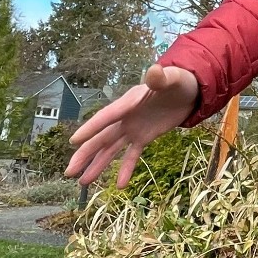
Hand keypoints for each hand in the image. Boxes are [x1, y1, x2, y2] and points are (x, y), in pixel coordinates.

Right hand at [65, 63, 200, 187]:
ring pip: (110, 149)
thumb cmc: (178, 81)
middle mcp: (125, 117)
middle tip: (69, 171)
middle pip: (101, 138)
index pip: (106, 117)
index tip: (74, 141)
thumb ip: (161, 78)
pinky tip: (120, 186)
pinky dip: (126, 169)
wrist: (188, 91)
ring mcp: (132, 129)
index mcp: (128, 103)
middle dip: (85, 154)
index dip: (90, 129)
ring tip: (83, 182)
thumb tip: (153, 71)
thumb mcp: (172, 78)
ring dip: (97, 165)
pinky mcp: (144, 137)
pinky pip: (132, 155)